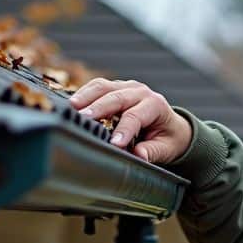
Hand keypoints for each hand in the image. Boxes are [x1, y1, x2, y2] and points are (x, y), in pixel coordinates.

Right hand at [68, 78, 191, 163]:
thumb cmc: (168, 138)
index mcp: (156, 105)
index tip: (113, 143)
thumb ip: (152, 151)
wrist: (171, 125)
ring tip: (71, 107)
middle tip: (83, 119)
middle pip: (116, 98)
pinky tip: (72, 103)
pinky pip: (97, 87)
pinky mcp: (114, 87)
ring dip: (86, 96)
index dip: (123, 130)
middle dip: (98, 108)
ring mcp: (126, 87)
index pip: (136, 116)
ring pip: (103, 86)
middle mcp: (141, 92)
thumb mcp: (166, 148)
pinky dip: (84, 93)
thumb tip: (139, 156)